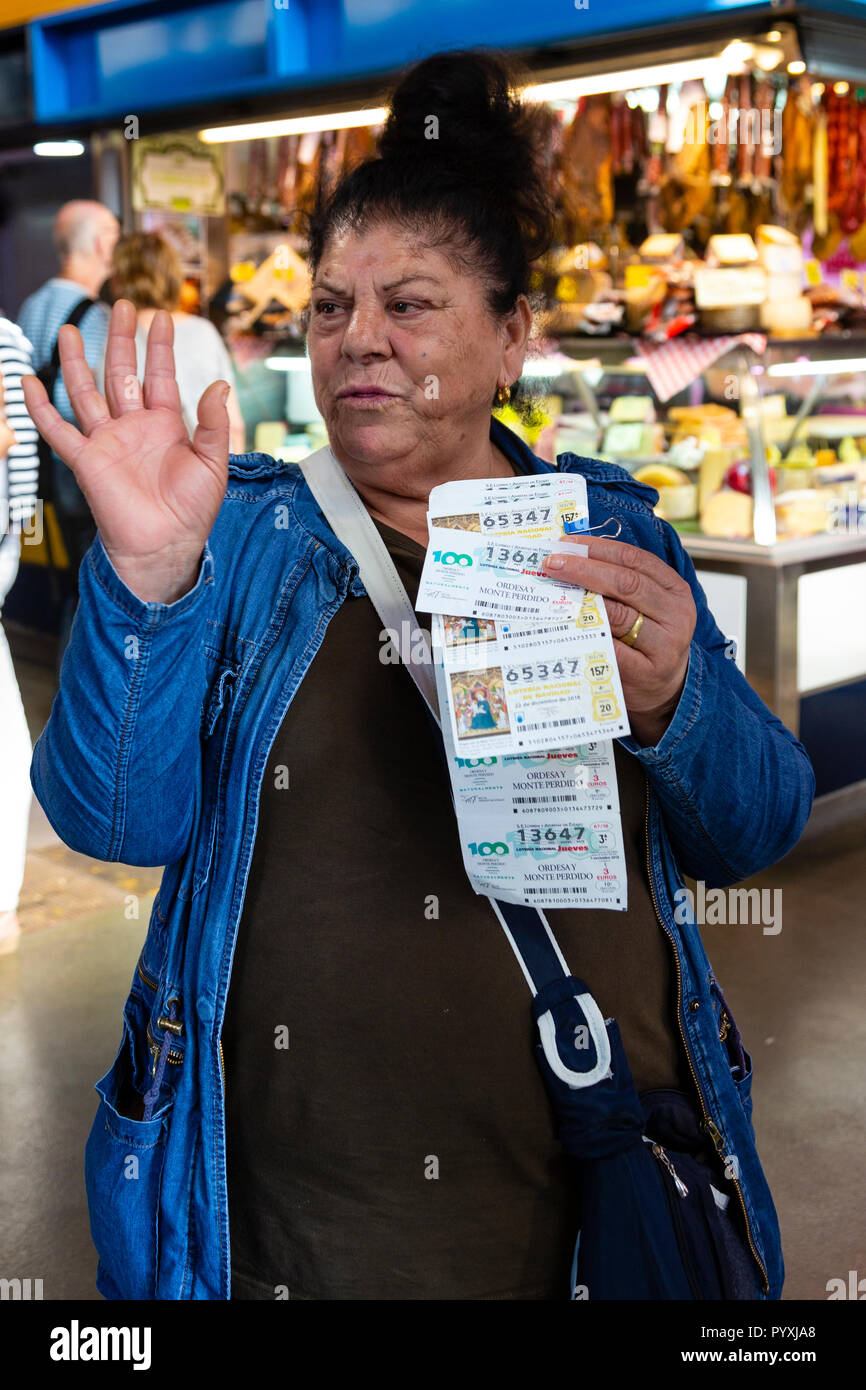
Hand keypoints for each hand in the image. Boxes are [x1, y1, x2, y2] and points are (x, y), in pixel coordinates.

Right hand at [21, 299, 229, 602]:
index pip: (159, 375)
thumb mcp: (213, 464)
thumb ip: (214, 424)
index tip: (162, 317)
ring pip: (86, 392)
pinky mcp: (86, 460)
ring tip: (69, 330)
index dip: (159, 347)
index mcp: (165, 425)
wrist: (166, 545)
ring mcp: (107, 441)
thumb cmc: (193, 510)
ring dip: (76, 362)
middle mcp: (133, 427)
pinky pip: (57, 430)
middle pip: (121, 374)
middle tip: (121, 305)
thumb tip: (219, 384)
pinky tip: (28, 382)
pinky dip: (40, 408)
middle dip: (120, 340)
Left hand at [543, 535, 696, 746]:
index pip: (635, 559)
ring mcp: (665, 645)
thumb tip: (571, 556)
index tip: (566, 544)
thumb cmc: (648, 641)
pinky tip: (563, 626)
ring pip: (618, 615)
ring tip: (552, 592)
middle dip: (584, 569)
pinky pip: (611, 648)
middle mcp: (676, 614)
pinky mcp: (648, 672)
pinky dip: (586, 635)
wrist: (665, 690)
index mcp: (675, 589)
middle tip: (552, 563)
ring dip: (581, 601)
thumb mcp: (647, 606)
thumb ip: (621, 583)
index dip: (598, 548)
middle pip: (626, 583)